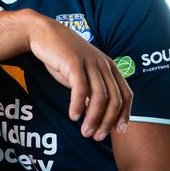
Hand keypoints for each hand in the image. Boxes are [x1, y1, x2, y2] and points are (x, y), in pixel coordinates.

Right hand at [27, 16, 132, 140]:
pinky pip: (80, 89)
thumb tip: (95, 112)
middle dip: (107, 122)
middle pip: (114, 100)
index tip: (118, 131)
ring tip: (85, 132)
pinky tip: (73, 116)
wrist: (43, 33)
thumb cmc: (62, 55)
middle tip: (96, 137)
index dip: (124, 115)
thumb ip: (91, 88)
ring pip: (99, 97)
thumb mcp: (82, 72)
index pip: (125, 94)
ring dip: (93, 118)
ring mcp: (89, 63)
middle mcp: (103, 65)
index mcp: (109, 67)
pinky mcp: (74, 63)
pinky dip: (78, 105)